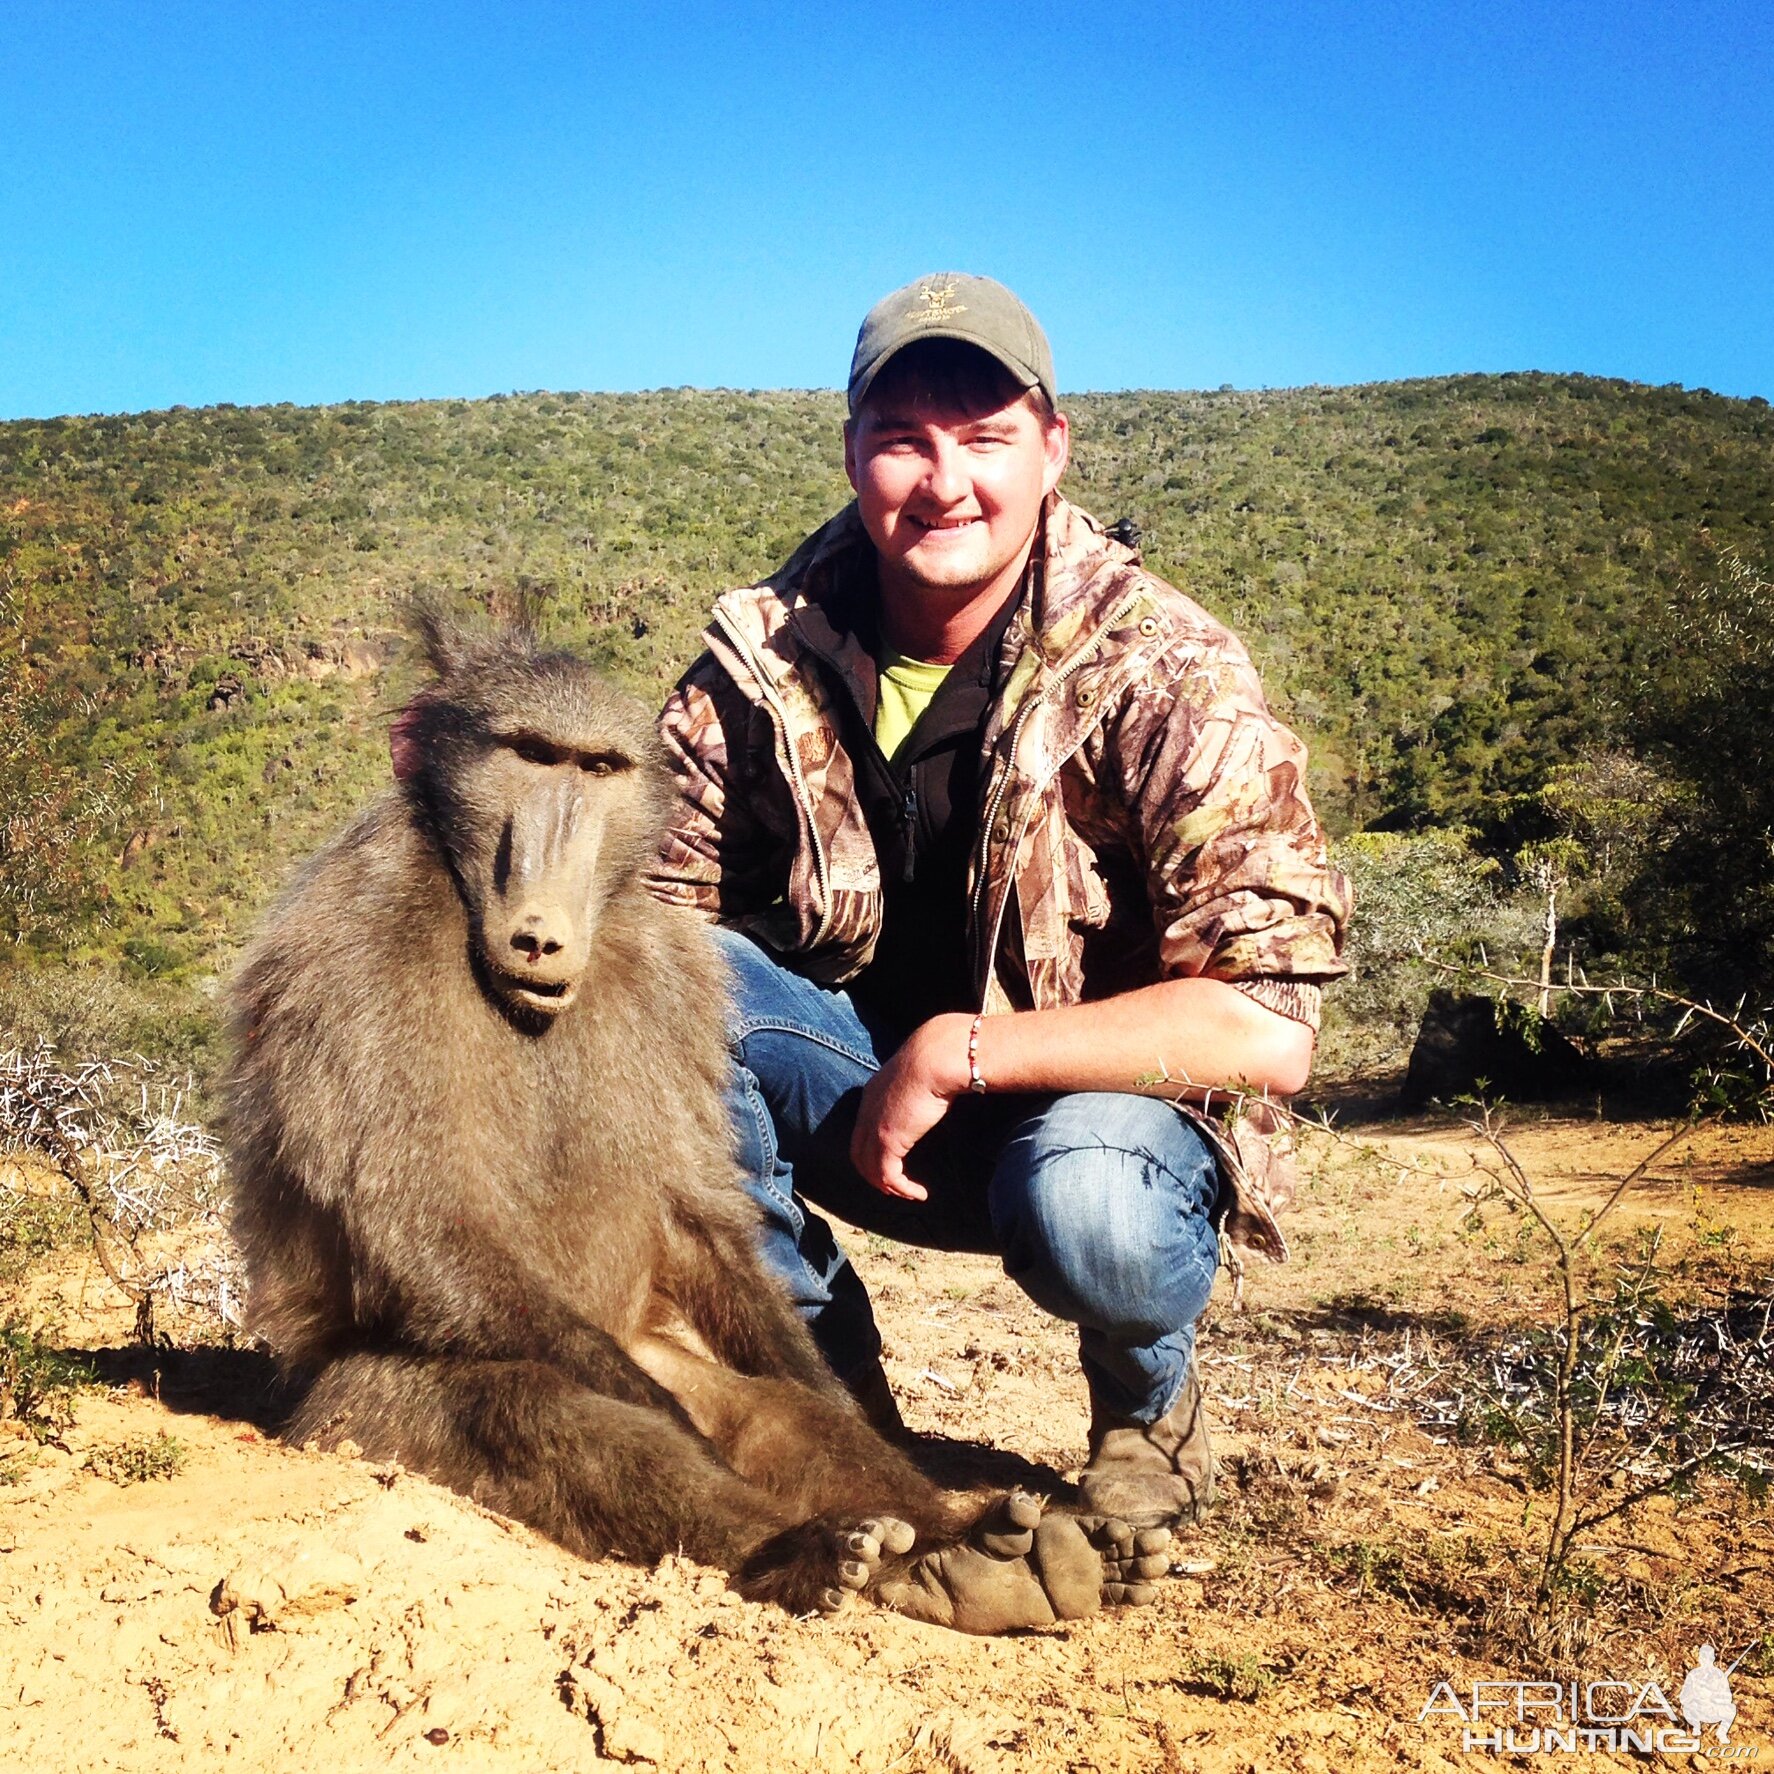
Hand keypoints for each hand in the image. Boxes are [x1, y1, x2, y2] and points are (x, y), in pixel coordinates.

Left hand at [850, 1013, 973, 1201]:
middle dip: (874, 1173)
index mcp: (873, 1093)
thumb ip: (918, 1088)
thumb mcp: (920, 1074)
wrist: (936, 1056)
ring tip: (908, 1194)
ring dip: (888, 1186)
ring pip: (870, 1169)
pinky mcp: (887, 1141)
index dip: (873, 1150)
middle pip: (859, 1153)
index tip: (891, 1161)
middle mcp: (867, 1111)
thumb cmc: (938, 1059)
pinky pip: (887, 1176)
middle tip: (894, 1186)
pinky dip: (901, 1189)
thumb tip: (935, 1094)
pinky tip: (918, 1193)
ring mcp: (874, 1126)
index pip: (863, 1129)